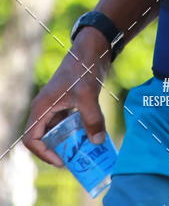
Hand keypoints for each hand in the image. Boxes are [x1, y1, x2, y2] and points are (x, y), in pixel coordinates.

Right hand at [23, 28, 110, 166]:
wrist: (93, 47)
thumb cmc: (83, 68)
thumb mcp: (88, 95)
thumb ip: (92, 119)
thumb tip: (97, 141)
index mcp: (42, 107)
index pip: (31, 139)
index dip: (43, 153)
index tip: (61, 160)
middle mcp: (46, 108)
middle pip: (44, 138)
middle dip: (58, 150)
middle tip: (76, 159)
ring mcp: (57, 105)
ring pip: (58, 131)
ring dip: (69, 141)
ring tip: (85, 150)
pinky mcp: (69, 101)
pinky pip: (68, 122)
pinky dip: (78, 130)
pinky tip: (92, 135)